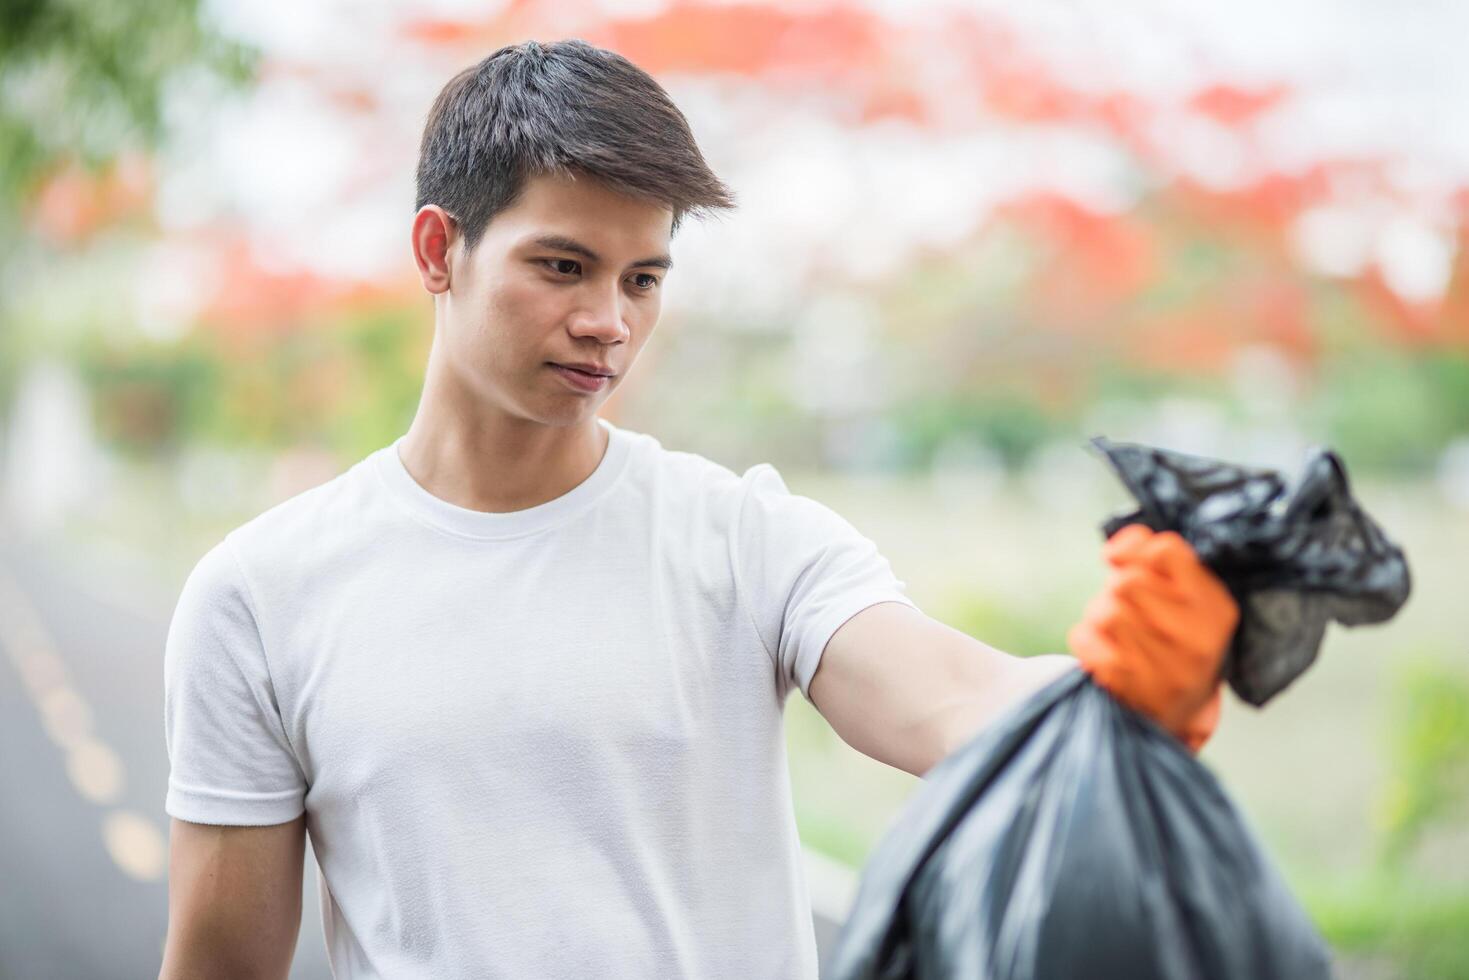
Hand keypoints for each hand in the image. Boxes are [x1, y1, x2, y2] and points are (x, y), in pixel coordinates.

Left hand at [1066, 524, 1238, 751]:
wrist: (1174, 714)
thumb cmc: (1174, 639)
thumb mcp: (1183, 595)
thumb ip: (1152, 555)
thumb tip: (1114, 550)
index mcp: (1216, 608)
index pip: (1166, 550)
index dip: (1137, 550)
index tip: (1127, 563)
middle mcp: (1198, 639)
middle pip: (1126, 582)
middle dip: (1116, 589)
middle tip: (1129, 607)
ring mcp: (1166, 669)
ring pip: (1103, 611)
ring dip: (1099, 615)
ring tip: (1120, 632)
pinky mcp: (1129, 688)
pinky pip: (1083, 637)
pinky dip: (1086, 640)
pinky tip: (1108, 653)